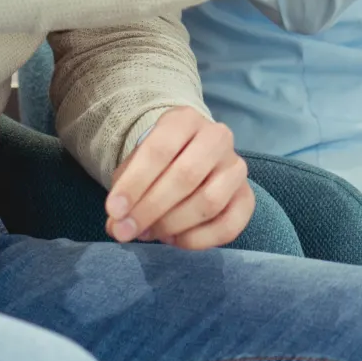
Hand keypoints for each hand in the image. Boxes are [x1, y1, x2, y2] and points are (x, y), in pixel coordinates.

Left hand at [104, 107, 252, 250]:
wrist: (189, 154)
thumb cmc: (158, 161)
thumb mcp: (136, 165)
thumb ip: (124, 192)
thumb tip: (118, 226)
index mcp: (185, 120)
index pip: (160, 149)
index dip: (135, 183)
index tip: (114, 211)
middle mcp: (217, 137)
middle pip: (187, 175)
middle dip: (151, 208)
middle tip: (127, 230)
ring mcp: (236, 166)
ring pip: (210, 201)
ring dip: (173, 224)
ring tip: (151, 233)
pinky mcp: (247, 196)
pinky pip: (229, 225)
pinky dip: (199, 240)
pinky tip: (175, 239)